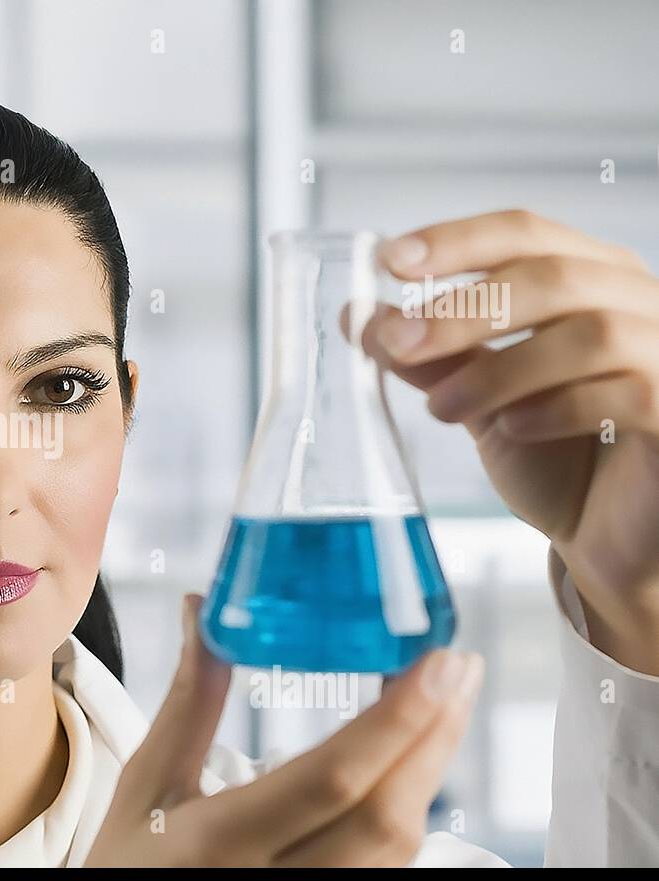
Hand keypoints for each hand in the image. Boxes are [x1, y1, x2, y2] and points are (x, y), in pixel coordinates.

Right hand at [83, 594, 484, 866]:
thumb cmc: (127, 861)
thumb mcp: (145, 783)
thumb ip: (186, 701)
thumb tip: (199, 611)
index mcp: (217, 841)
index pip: (329, 780)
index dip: (396, 722)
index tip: (438, 662)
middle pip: (384, 818)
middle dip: (435, 737)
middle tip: (460, 665)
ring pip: (396, 849)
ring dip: (430, 770)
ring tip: (446, 702)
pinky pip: (385, 867)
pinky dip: (406, 808)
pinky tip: (412, 762)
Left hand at [363, 210, 658, 673]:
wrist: (608, 538)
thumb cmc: (554, 458)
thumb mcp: (477, 401)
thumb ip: (430, 358)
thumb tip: (359, 316)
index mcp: (588, 279)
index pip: (524, 233)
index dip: (458, 241)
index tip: (391, 262)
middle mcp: (639, 301)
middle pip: (554, 275)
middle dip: (465, 308)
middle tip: (399, 343)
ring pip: (591, 333)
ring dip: (501, 368)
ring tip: (442, 408)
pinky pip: (629, 391)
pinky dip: (559, 406)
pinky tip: (513, 427)